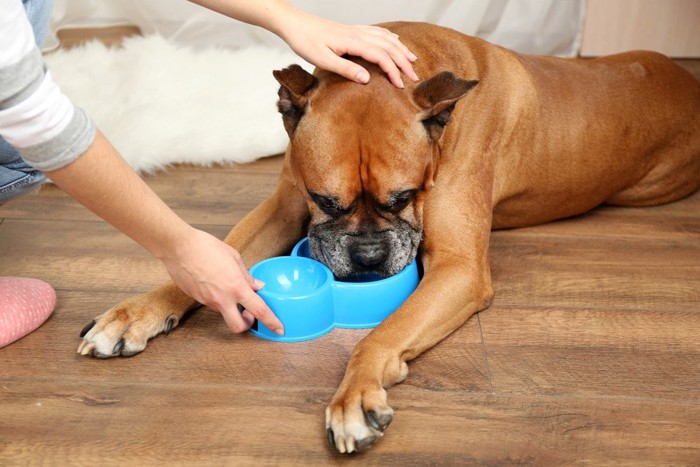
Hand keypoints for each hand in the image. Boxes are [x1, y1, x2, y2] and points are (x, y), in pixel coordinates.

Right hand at [161, 227, 283, 335]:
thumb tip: (257, 287)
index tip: (279, 329)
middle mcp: (222, 299)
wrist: (178, 247)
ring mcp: (207, 301)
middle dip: (246, 325)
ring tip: (227, 286)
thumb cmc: (207, 247)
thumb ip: (247, 276)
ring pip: (223, 313)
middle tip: (248, 313)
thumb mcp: (234, 257)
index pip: (259, 310)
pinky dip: (217, 298)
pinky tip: (213, 282)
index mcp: (236, 287)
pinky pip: (211, 304)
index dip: (272, 322)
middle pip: (238, 327)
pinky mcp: (196, 299)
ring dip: (230, 307)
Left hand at [278, 12, 417, 87]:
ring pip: (386, 38)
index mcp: (353, 43)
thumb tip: (367, 78)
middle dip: (403, 62)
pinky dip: (390, 37)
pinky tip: (395, 41)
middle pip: (389, 47)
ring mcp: (355, 31)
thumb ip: (346, 69)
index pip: (381, 57)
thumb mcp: (323, 60)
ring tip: (412, 59)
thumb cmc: (305, 42)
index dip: (393, 71)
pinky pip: (377, 32)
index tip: (401, 86)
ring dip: (401, 49)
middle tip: (414, 77)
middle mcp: (358, 34)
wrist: (294, 24)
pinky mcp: (351, 30)